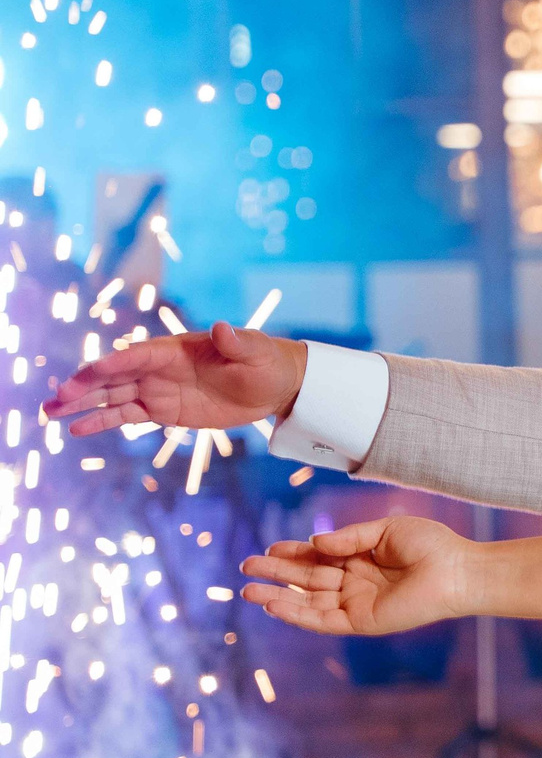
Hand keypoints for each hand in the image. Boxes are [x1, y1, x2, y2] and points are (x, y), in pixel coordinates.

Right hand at [42, 323, 308, 436]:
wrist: (275, 385)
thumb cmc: (265, 361)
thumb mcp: (254, 352)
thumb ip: (235, 343)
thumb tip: (222, 327)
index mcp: (175, 350)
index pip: (137, 356)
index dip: (113, 364)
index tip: (90, 373)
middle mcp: (159, 368)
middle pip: (114, 377)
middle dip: (84, 387)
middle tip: (56, 400)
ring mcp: (158, 390)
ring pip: (112, 397)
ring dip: (82, 405)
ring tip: (50, 413)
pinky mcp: (163, 411)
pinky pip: (126, 416)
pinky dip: (103, 422)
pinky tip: (77, 429)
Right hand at [240, 515, 474, 635]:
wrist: (456, 570)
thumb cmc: (431, 546)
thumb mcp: (385, 531)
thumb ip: (349, 537)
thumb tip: (315, 541)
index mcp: (361, 559)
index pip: (318, 556)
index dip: (293, 553)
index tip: (270, 548)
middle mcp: (356, 583)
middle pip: (307, 579)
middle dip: (277, 573)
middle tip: (246, 567)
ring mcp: (357, 603)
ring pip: (309, 602)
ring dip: (278, 597)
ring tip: (249, 590)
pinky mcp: (362, 622)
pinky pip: (323, 620)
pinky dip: (298, 614)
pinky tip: (275, 605)